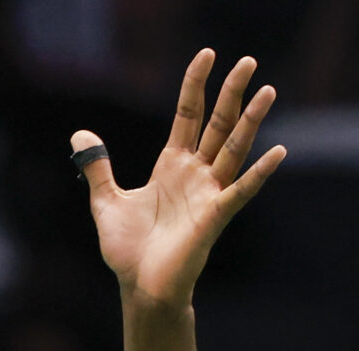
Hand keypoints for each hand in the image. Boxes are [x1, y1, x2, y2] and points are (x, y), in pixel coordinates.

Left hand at [76, 50, 284, 309]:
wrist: (140, 289)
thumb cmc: (128, 252)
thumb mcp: (106, 201)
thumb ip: (99, 168)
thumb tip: (80, 136)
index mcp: (172, 166)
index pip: (188, 114)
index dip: (196, 84)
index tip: (207, 54)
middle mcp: (195, 174)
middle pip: (218, 123)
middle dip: (232, 92)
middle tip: (250, 60)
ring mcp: (207, 194)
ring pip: (234, 148)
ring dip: (251, 121)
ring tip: (268, 90)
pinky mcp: (214, 218)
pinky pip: (240, 191)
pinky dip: (259, 173)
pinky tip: (278, 152)